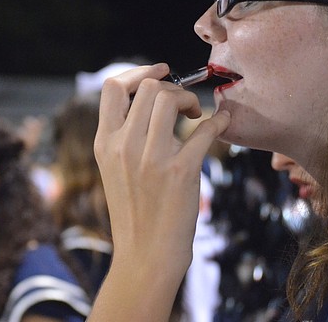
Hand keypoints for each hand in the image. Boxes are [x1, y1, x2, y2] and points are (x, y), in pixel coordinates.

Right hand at [94, 63, 229, 274]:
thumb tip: (146, 103)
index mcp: (104, 143)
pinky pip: (205, 129)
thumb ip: (122, 138)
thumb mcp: (113, 171)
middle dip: (173, 87)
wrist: (145, 256)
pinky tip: (223, 122)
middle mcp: (123, 146)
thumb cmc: (134, 213)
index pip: (112, 87)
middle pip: (148, 87)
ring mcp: (150, 158)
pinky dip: (219, 120)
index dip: (139, 71)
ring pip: (171, 98)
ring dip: (191, 99)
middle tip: (184, 107)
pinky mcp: (180, 171)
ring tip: (196, 117)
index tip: (161, 71)